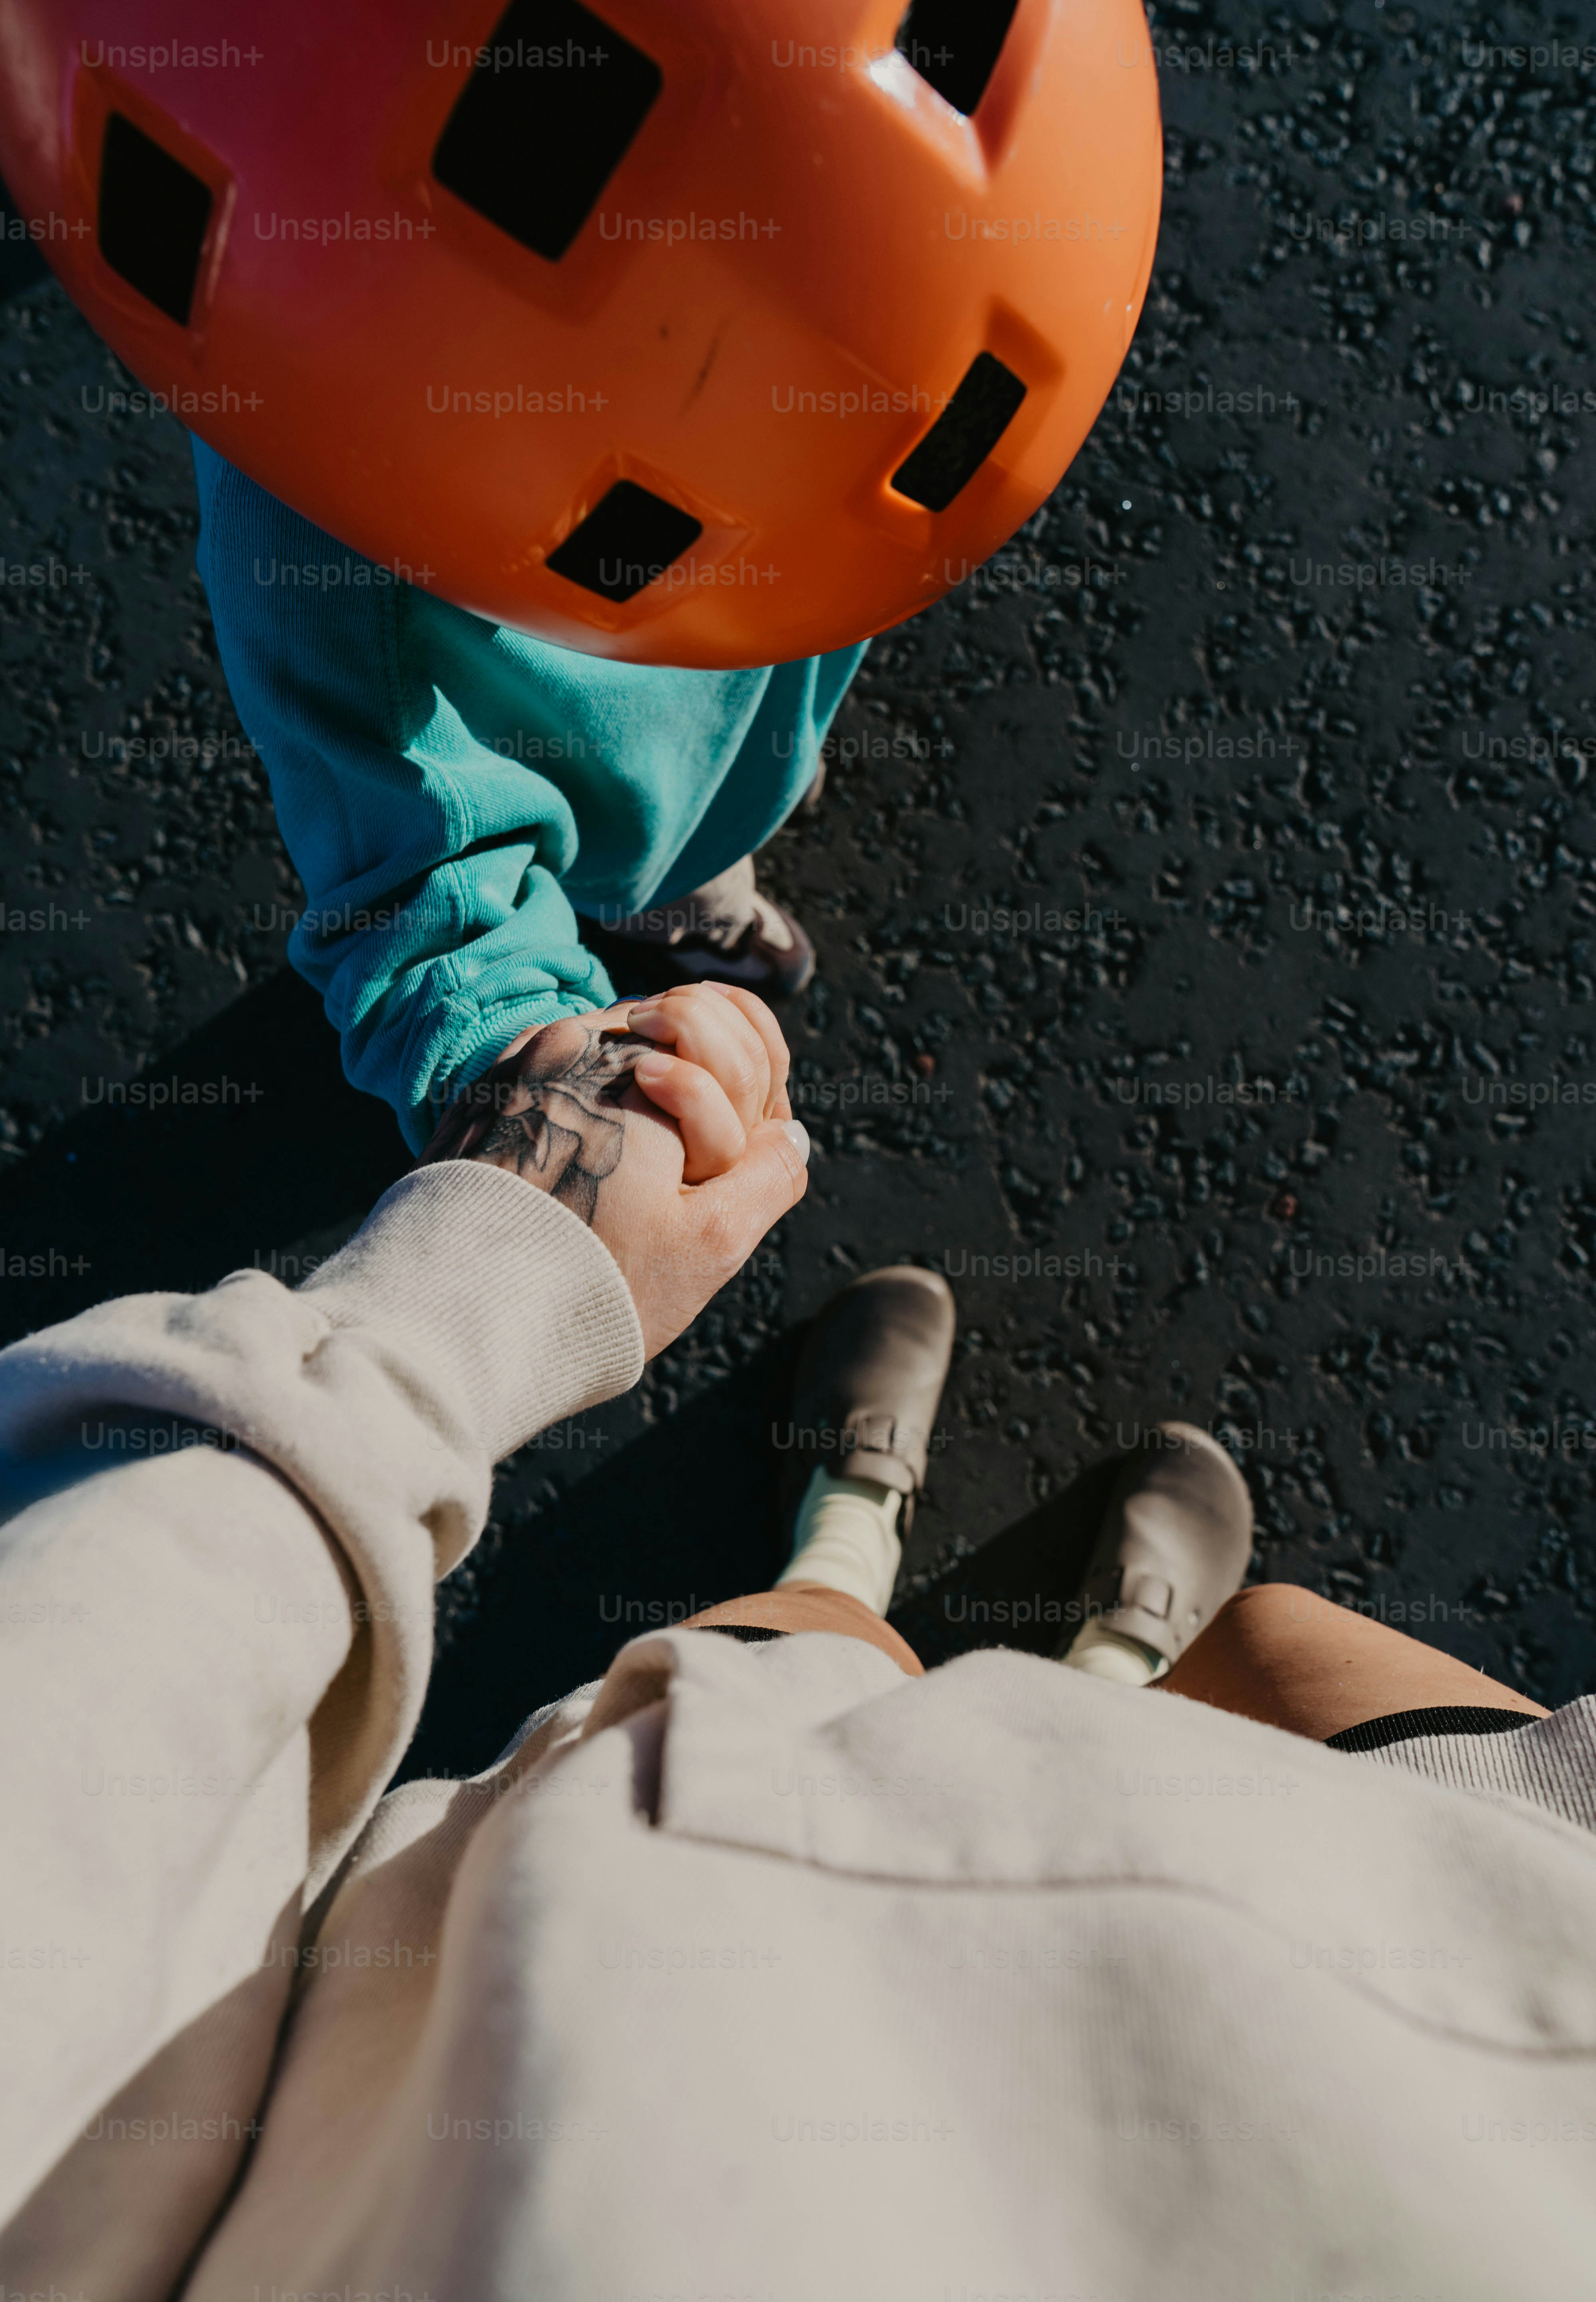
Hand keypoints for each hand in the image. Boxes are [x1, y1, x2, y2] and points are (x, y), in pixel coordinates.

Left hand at [417, 995, 807, 1356]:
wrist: (456, 1315)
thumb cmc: (596, 1280)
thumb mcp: (710, 1244)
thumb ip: (769, 1176)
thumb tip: (790, 1133)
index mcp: (644, 1066)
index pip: (741, 1039)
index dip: (755, 1101)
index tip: (724, 1163)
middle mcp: (581, 1042)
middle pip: (680, 1032)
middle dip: (704, 1090)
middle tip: (684, 1173)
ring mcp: (525, 1061)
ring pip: (617, 1053)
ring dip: (640, 1099)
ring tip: (623, 1184)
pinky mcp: (484, 1092)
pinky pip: (558, 1077)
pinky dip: (582, 1112)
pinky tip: (576, 1176)